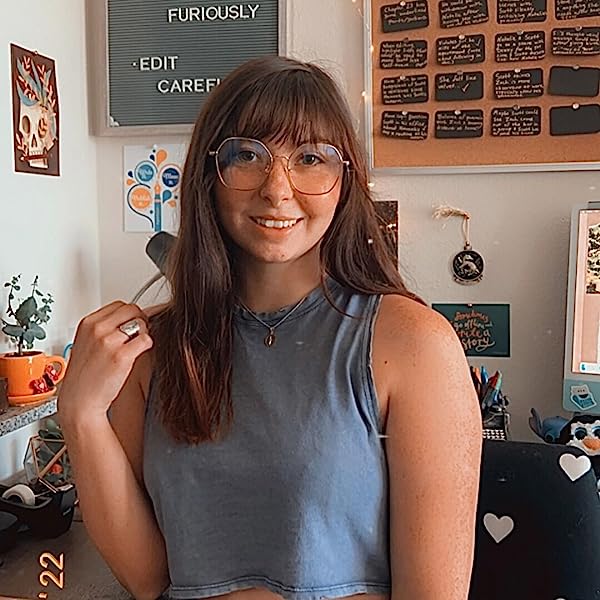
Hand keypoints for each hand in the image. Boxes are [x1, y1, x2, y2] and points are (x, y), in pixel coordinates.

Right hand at [58, 301, 153, 421]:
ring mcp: (109, 341)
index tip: (130, 325)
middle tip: (138, 335)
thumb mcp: (86, 344)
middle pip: (132, 310)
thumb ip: (103, 329)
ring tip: (136, 347)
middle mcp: (97, 329)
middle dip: (139, 320)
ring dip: (144, 333)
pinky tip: (139, 355)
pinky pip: (146, 339)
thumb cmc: (84, 377)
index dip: (129, 315)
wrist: (80, 402)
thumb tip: (126, 320)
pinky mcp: (122, 355)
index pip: (119, 305)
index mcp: (87, 323)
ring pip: (141, 323)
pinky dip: (147, 346)